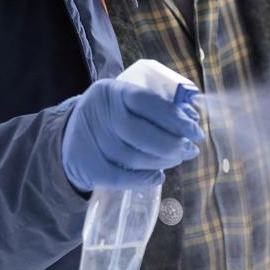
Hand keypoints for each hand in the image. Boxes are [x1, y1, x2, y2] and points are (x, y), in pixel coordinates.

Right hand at [61, 78, 204, 192]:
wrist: (73, 131)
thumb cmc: (115, 114)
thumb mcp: (129, 99)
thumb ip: (158, 106)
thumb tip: (192, 117)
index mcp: (114, 90)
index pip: (148, 102)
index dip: (175, 118)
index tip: (196, 132)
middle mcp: (99, 111)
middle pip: (140, 133)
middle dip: (172, 145)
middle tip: (190, 150)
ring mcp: (88, 138)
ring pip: (131, 157)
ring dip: (161, 162)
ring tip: (177, 159)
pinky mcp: (83, 162)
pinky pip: (117, 177)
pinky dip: (142, 179)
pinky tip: (158, 177)